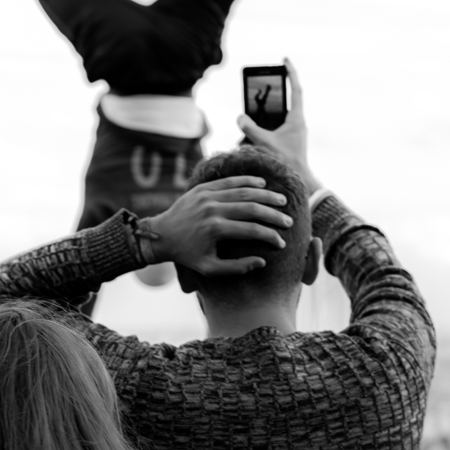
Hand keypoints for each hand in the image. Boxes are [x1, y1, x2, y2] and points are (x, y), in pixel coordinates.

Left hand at [143, 176, 292, 276]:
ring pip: (243, 191)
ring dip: (266, 195)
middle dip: (274, 214)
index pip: (252, 231)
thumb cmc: (187, 255)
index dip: (270, 236)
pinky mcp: (202, 188)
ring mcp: (207, 196)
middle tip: (288, 220)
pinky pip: (229, 181)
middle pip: (252, 208)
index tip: (281, 243)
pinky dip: (247, 181)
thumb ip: (236, 268)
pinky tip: (262, 183)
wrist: (161, 235)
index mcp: (215, 230)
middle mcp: (212, 210)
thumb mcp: (209, 268)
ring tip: (282, 200)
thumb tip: (262, 261)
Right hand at [237, 60, 317, 191]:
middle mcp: (297, 122)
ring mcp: (294, 131)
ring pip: (280, 115)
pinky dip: (266, 126)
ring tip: (254, 110)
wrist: (299, 180)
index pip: (295, 90)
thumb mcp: (265, 142)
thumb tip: (240, 117)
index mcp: (296, 119)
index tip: (285, 60)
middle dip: (275, 91)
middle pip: (286, 99)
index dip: (290, 73)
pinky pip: (277, 126)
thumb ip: (251, 128)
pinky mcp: (289, 139)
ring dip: (268, 112)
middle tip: (264, 83)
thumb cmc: (286, 161)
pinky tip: (254, 134)